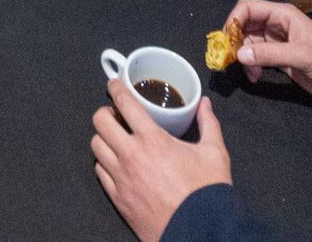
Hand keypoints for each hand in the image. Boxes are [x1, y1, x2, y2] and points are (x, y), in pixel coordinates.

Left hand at [90, 80, 231, 241]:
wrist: (199, 230)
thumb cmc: (207, 191)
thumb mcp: (214, 152)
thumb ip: (208, 124)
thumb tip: (204, 104)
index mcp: (152, 139)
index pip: (124, 103)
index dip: (116, 88)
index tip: (115, 84)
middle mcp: (130, 155)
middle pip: (100, 122)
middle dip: (106, 113)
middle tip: (117, 115)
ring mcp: (121, 178)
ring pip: (96, 147)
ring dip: (104, 138)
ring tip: (116, 138)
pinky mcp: (117, 198)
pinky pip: (100, 172)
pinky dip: (105, 163)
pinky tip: (117, 163)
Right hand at [230, 0, 311, 112]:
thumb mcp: (301, 57)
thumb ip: (269, 54)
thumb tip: (239, 54)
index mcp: (284, 15)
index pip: (248, 8)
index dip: (233, 21)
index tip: (225, 42)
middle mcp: (279, 26)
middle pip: (245, 25)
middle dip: (235, 41)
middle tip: (230, 61)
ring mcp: (279, 43)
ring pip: (249, 42)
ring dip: (243, 56)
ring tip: (250, 74)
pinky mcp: (281, 60)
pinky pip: (257, 57)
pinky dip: (252, 66)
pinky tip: (255, 77)